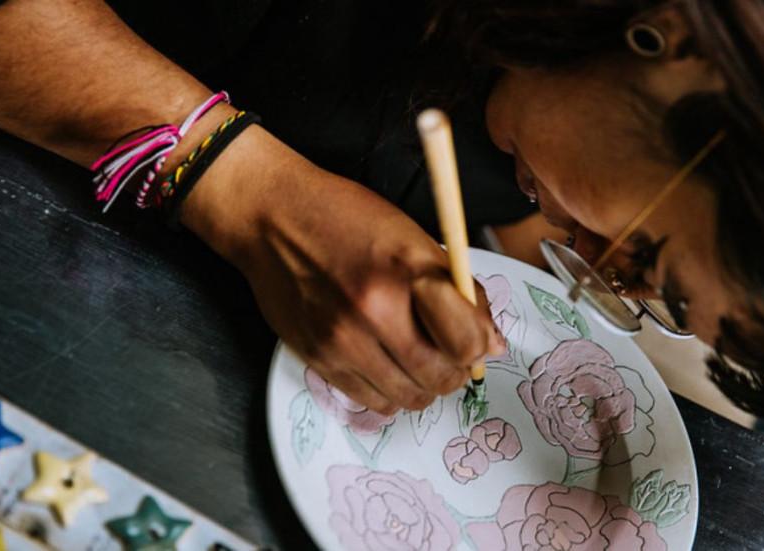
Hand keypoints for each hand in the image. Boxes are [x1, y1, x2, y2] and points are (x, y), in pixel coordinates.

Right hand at [182, 126, 504, 413]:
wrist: (272, 216)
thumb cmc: (345, 217)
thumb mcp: (413, 237)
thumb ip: (458, 290)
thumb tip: (492, 343)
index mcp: (406, 272)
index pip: (466, 340)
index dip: (478, 347)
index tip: (476, 342)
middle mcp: (374, 310)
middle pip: (440, 376)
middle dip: (456, 373)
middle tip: (451, 358)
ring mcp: (342, 339)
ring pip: (409, 397)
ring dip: (424, 387)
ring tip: (419, 363)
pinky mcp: (318, 358)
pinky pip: (371, 401)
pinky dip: (390, 394)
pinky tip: (389, 370)